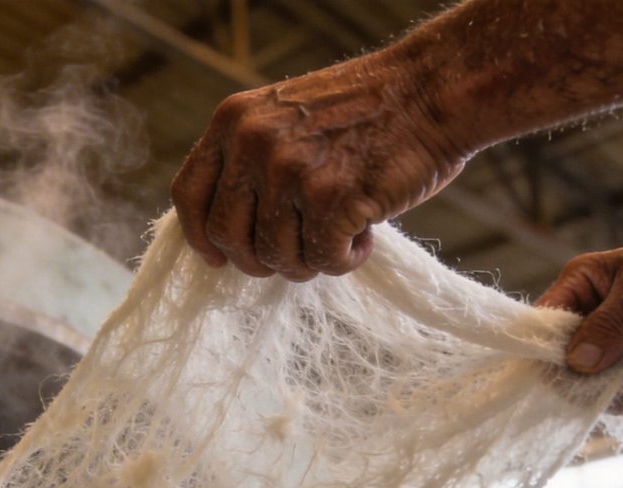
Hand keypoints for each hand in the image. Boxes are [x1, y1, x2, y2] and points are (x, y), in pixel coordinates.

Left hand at [171, 50, 467, 280]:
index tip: (217, 258)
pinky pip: (323, 261)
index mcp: (234, 121)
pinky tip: (365, 233)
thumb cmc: (369, 112)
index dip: (201, 235)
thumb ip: (252, 161)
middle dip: (263, 258)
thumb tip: (229, 231)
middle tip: (301, 251)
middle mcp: (253, 143)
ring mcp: (291, 171)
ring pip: (278, 257)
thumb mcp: (287, 118)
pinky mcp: (332, 199)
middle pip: (229, 236)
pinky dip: (347, 259)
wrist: (431, 91)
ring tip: (344, 230)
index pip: (190, 193)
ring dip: (313, 259)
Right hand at [534, 236, 622, 401]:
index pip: (544, 323)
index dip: (544, 348)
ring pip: (595, 387)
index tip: (557, 370)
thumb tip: (578, 361)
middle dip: (586, 378)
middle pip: (565, 363)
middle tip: (612, 379)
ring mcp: (616, 350)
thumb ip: (611, 322)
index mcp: (581, 288)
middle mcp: (592, 321)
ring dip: (620, 389)